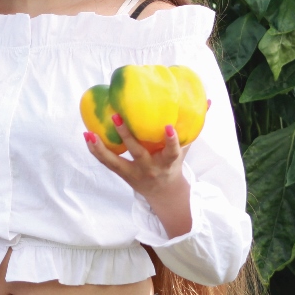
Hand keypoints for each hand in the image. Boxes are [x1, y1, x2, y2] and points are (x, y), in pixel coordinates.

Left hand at [83, 114, 192, 237]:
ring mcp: (134, 172)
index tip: (167, 127)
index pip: (173, 151)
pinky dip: (95, 150)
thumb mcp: (186, 149)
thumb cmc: (173, 164)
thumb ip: (193, 127)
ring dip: (102, 146)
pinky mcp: (122, 173)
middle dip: (127, 135)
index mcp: (168, 162)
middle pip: (138, 152)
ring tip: (90, 132)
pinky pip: (106, 163)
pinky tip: (87, 136)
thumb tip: (207, 101)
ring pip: (115, 161)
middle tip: (116, 116)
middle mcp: (150, 167)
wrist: (163, 193)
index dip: (171, 140)